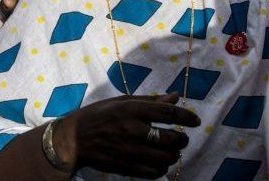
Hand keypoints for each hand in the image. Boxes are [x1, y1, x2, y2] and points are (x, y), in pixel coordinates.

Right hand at [52, 94, 199, 178]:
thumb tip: (175, 97)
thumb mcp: (121, 101)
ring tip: (169, 150)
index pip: (168, 114)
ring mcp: (130, 150)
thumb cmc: (97, 115)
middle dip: (182, 139)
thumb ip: (149, 100)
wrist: (73, 140)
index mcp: (132, 110)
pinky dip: (162, 168)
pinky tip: (158, 161)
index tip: (195, 121)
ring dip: (173, 155)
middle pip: (172, 139)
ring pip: (167, 158)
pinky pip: (155, 172)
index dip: (187, 117)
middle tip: (180, 138)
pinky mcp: (127, 166)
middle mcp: (133, 130)